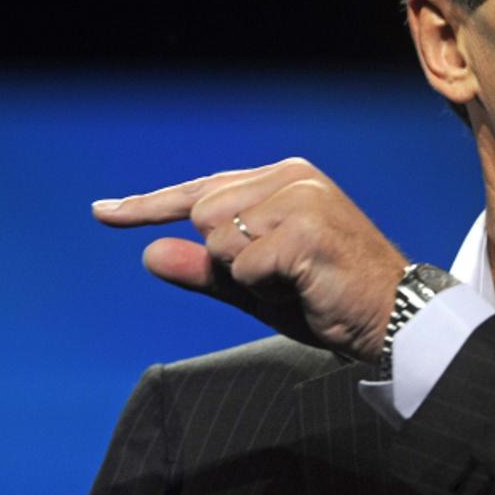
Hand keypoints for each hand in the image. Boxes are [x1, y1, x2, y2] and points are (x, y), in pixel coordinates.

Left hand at [93, 158, 406, 362]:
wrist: (391, 318)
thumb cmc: (325, 298)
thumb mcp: (253, 286)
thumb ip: (204, 270)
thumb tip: (148, 255)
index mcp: (280, 177)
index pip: (198, 190)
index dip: (147, 206)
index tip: (103, 213)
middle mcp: (290, 176)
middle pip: (201, 215)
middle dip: (227, 259)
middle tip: (281, 275)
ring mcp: (299, 197)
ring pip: (218, 240)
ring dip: (247, 275)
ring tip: (296, 279)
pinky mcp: (303, 229)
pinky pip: (242, 267)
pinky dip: (263, 287)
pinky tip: (304, 284)